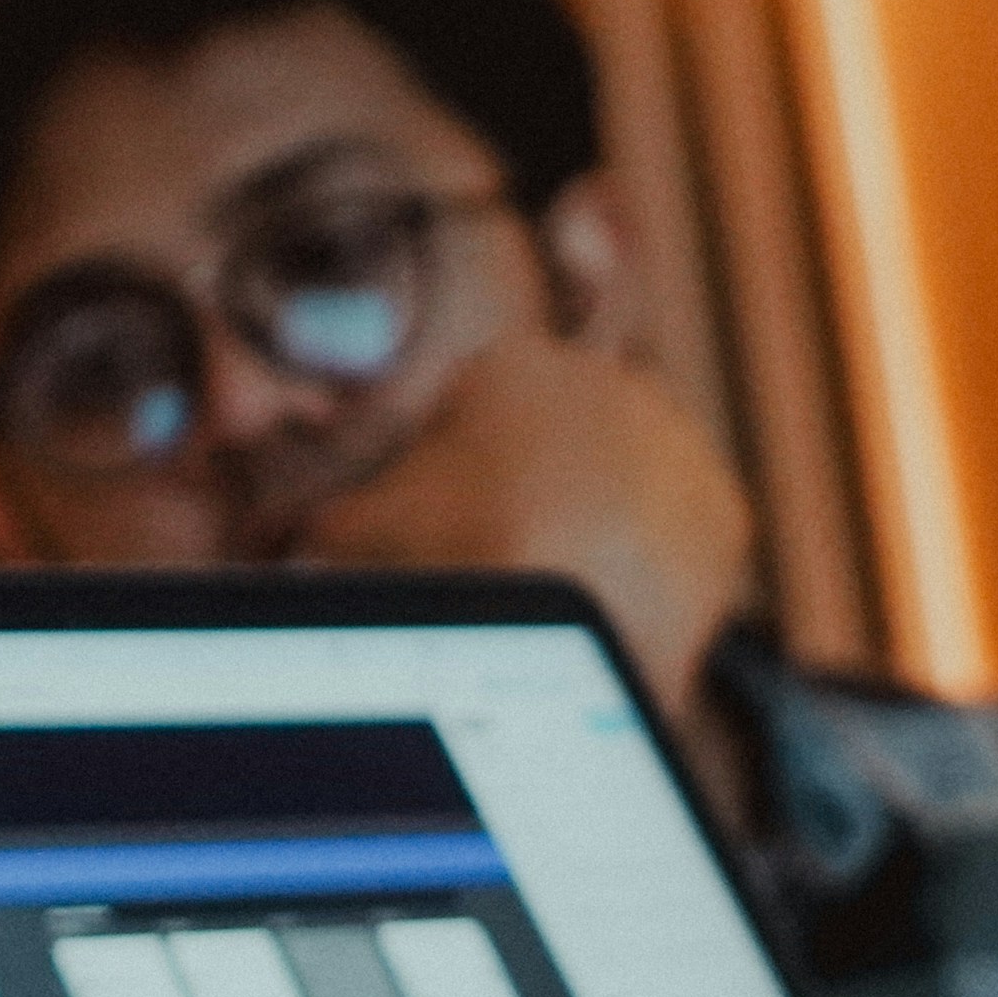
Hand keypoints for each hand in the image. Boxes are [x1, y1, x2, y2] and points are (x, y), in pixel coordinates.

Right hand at [285, 323, 761, 728]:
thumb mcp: (355, 531)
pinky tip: (613, 602)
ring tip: (559, 585)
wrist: (566, 633)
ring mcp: (675, 444)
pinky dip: (652, 563)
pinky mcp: (725, 512)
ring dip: (598, 515)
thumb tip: (272, 536)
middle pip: (557, 432)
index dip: (449, 467)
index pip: (474, 404)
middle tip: (503, 553)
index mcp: (515, 363)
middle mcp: (608, 382)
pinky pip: (681, 531)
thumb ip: (316, 519)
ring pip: (625, 474)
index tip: (443, 519)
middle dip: (532, 481)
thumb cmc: (457, 565)